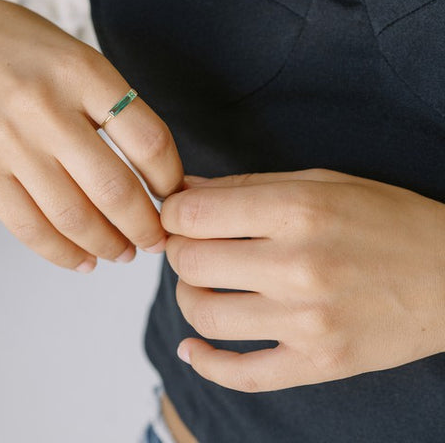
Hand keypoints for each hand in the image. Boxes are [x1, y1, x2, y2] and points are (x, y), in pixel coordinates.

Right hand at [0, 0, 182, 271]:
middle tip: (156, 240)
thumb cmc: (24, 49)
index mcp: (82, 72)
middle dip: (145, 227)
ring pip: (72, 216)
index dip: (170, 179)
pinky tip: (83, 260)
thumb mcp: (80, 59)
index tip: (173, 194)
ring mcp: (7, 141)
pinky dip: (62, 253)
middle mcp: (45, 107)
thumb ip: (115, 109)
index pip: (148, 140)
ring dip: (108, 245)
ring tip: (125, 253)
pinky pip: (28, 226)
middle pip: (113, 189)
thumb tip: (154, 174)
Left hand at [161, 168, 444, 391]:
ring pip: (205, 315)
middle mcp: (297, 265)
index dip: (172, 214)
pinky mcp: (318, 362)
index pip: (194, 215)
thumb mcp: (319, 182)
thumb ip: (244, 186)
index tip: (178, 216)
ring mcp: (307, 321)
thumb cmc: (385, 218)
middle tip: (192, 247)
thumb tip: (184, 190)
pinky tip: (192, 348)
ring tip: (201, 285)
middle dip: (178, 251)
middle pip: (190, 263)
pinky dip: (206, 364)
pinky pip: (243, 375)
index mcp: (296, 210)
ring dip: (188, 297)